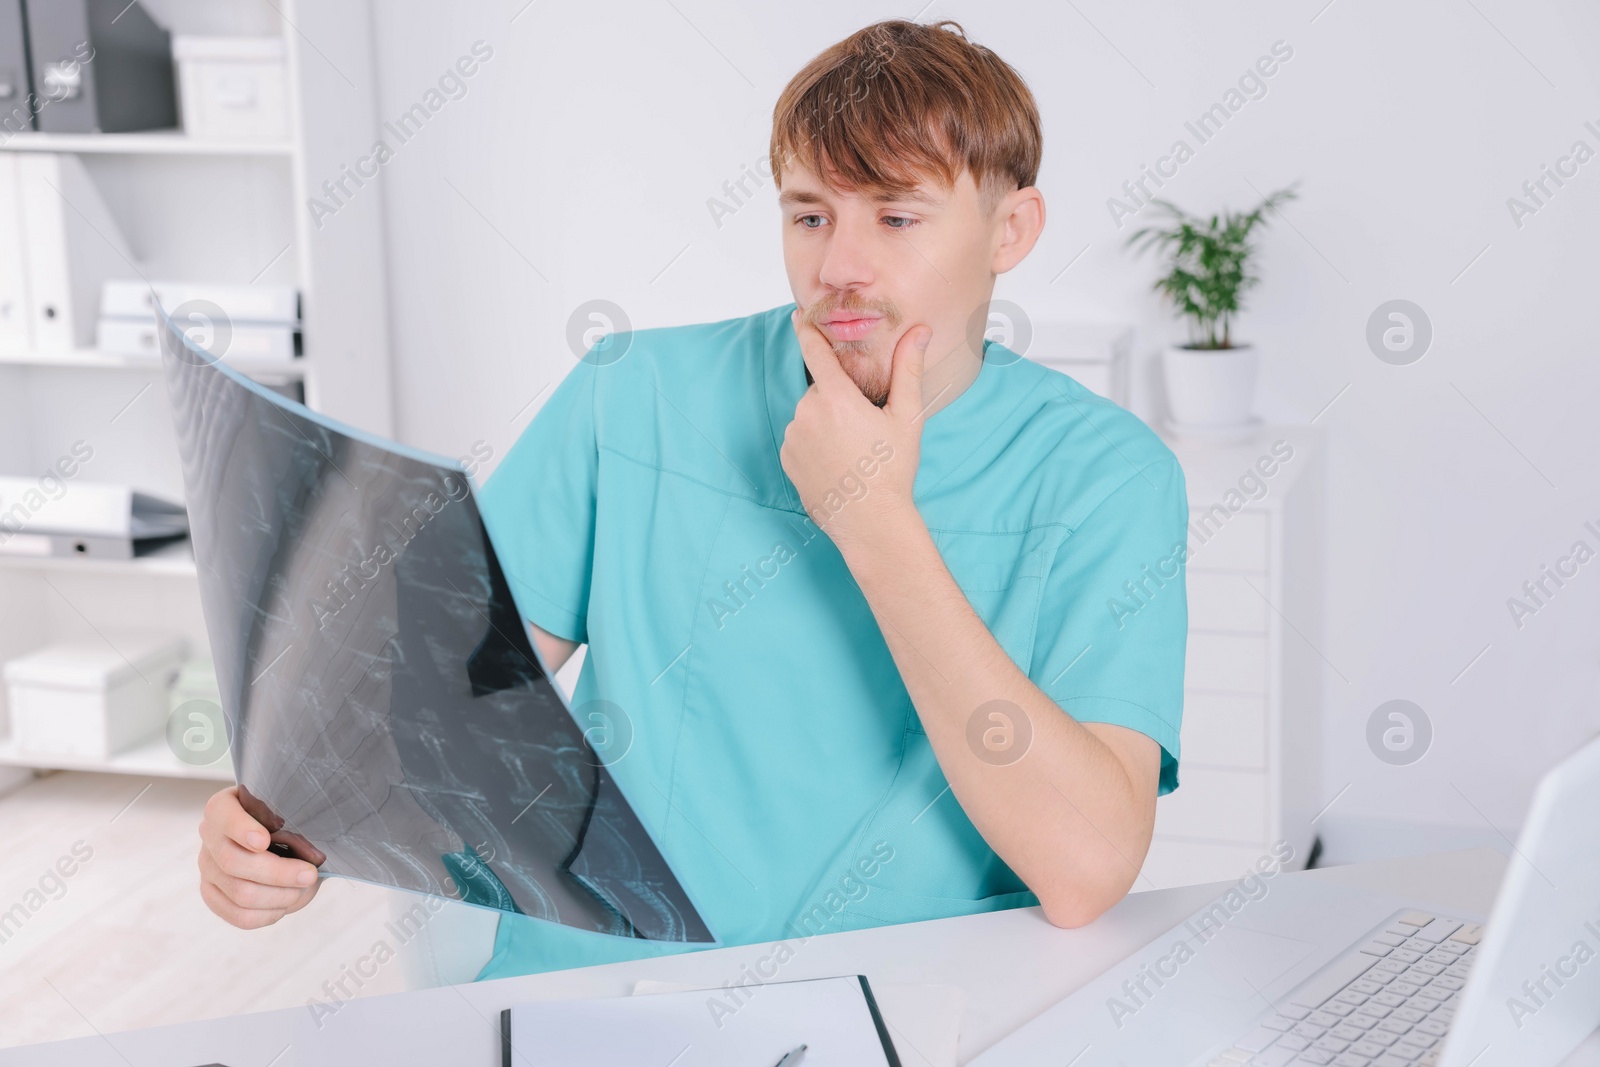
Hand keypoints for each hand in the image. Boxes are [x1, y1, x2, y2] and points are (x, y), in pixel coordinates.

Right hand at [198, 786, 320, 928]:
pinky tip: (284, 905)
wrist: (282, 843)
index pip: (221, 814)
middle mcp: (209, 836)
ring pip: (240, 893)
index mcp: (222, 807)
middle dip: (277, 873)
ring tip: (301, 889)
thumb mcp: (290, 812)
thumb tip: (309, 850)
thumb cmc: (287, 823)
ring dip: (278, 896)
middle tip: (309, 874)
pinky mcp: (213, 895)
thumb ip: (292, 820)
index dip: (241, 829)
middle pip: (232, 862)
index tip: (264, 841)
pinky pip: (239, 916)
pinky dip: (268, 914)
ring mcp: (207, 868)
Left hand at [780, 309, 931, 547]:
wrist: (870, 522)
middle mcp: (807, 412)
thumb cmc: (892, 470)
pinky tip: (836, 462)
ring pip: (810, 415)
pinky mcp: (787, 458)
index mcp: (836, 397)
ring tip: (852, 451)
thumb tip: (920, 331)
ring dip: (826, 423)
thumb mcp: (907, 418)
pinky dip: (814, 443)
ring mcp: (793, 437)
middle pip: (821, 390)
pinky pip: (799, 438)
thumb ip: (908, 369)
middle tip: (864, 428)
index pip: (815, 351)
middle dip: (839, 399)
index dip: (806, 330)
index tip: (799, 315)